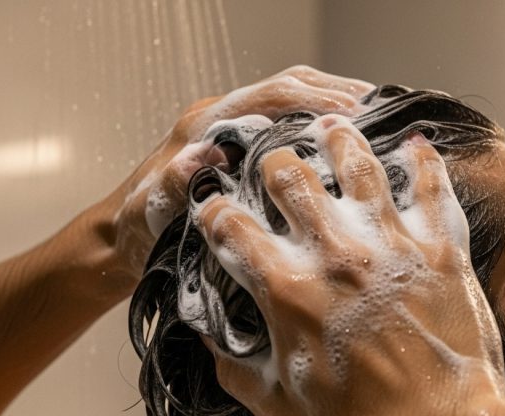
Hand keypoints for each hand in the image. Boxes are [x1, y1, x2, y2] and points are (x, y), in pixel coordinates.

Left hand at [104, 65, 374, 277]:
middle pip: (289, 87)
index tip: (353, 113)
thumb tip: (202, 155)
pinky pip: (290, 122)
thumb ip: (172, 182)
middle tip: (380, 107)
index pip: (270, 97)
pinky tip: (349, 140)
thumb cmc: (138, 227)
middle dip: (335, 92)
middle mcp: (223, 119)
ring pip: (293, 100)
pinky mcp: (244, 147)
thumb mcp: (152, 211)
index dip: (315, 101)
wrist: (124, 239)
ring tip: (376, 116)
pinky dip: (323, 122)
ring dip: (333, 102)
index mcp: (206, 125)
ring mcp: (235, 130)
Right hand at [192, 115, 504, 415]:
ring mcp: (391, 244)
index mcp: (288, 288)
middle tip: (277, 167)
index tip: (216, 210)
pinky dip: (423, 161)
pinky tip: (415, 145)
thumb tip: (214, 344)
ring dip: (339, 140)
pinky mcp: (439, 248)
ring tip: (332, 128)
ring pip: (358, 164)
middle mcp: (335, 254)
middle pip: (289, 176)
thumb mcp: (278, 407)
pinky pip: (430, 187)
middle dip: (274, 166)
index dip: (214, 211)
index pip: (231, 226)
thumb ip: (237, 369)